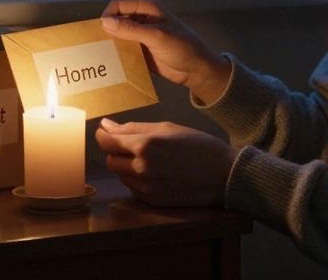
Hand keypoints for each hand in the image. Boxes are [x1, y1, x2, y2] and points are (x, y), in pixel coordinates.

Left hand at [96, 118, 237, 206]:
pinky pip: (133, 188)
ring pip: (121, 176)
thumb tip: (107, 125)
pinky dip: (138, 180)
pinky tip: (157, 173)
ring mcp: (146, 187)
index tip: (106, 132)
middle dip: (118, 152)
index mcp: (145, 145)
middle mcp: (142, 168)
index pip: (107, 142)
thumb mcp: (167, 128)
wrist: (223, 174)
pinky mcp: (152, 201)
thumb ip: (133, 128)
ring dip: (127, 167)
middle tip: (135, 145)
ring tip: (151, 159)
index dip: (104, 136)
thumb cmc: (198, 145)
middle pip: (111, 161)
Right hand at [101, 0, 231, 104]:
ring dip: (110, 44)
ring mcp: (140, 35)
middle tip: (95, 45)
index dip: (108, 15)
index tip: (101, 32)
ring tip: (99, 56)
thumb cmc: (182, 48)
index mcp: (146, 8)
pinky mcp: (140, 50)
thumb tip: (105, 22)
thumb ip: (131, 30)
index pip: (118, 5)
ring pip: (118, 36)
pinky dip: (116, 54)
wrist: (196, 70)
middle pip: (116, 20)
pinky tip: (109, 63)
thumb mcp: (157, 36)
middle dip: (106, 31)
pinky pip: (123, 49)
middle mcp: (141, 19)